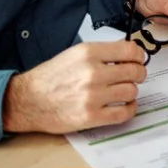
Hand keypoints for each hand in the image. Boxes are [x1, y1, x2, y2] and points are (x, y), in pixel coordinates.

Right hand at [1, 40, 146, 133]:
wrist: (28, 100)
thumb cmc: (50, 77)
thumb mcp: (75, 54)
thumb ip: (102, 53)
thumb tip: (127, 53)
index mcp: (89, 53)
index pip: (130, 51)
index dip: (139, 56)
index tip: (138, 59)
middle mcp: (93, 73)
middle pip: (134, 72)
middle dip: (138, 74)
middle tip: (134, 76)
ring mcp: (93, 96)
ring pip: (131, 92)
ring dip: (131, 92)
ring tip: (123, 91)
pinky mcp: (91, 116)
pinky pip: (124, 113)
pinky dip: (129, 109)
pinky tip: (125, 106)